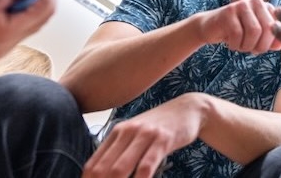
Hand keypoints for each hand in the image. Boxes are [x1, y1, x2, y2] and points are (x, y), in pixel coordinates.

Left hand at [83, 93, 204, 177]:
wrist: (188, 109)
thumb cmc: (161, 127)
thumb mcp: (137, 136)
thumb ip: (122, 152)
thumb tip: (105, 174)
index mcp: (117, 133)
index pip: (93, 165)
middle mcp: (127, 132)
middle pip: (103, 170)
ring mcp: (144, 135)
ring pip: (120, 169)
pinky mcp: (162, 140)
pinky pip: (146, 166)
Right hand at [199, 0, 280, 53]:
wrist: (210, 27)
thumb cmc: (236, 33)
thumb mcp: (257, 38)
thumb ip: (270, 40)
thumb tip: (280, 45)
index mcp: (266, 7)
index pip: (278, 27)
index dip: (270, 43)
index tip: (260, 47)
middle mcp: (256, 2)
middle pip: (267, 29)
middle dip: (260, 46)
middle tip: (251, 50)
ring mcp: (242, 5)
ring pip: (254, 31)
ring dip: (247, 46)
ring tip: (240, 46)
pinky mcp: (229, 11)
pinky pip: (238, 34)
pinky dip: (235, 45)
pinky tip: (231, 44)